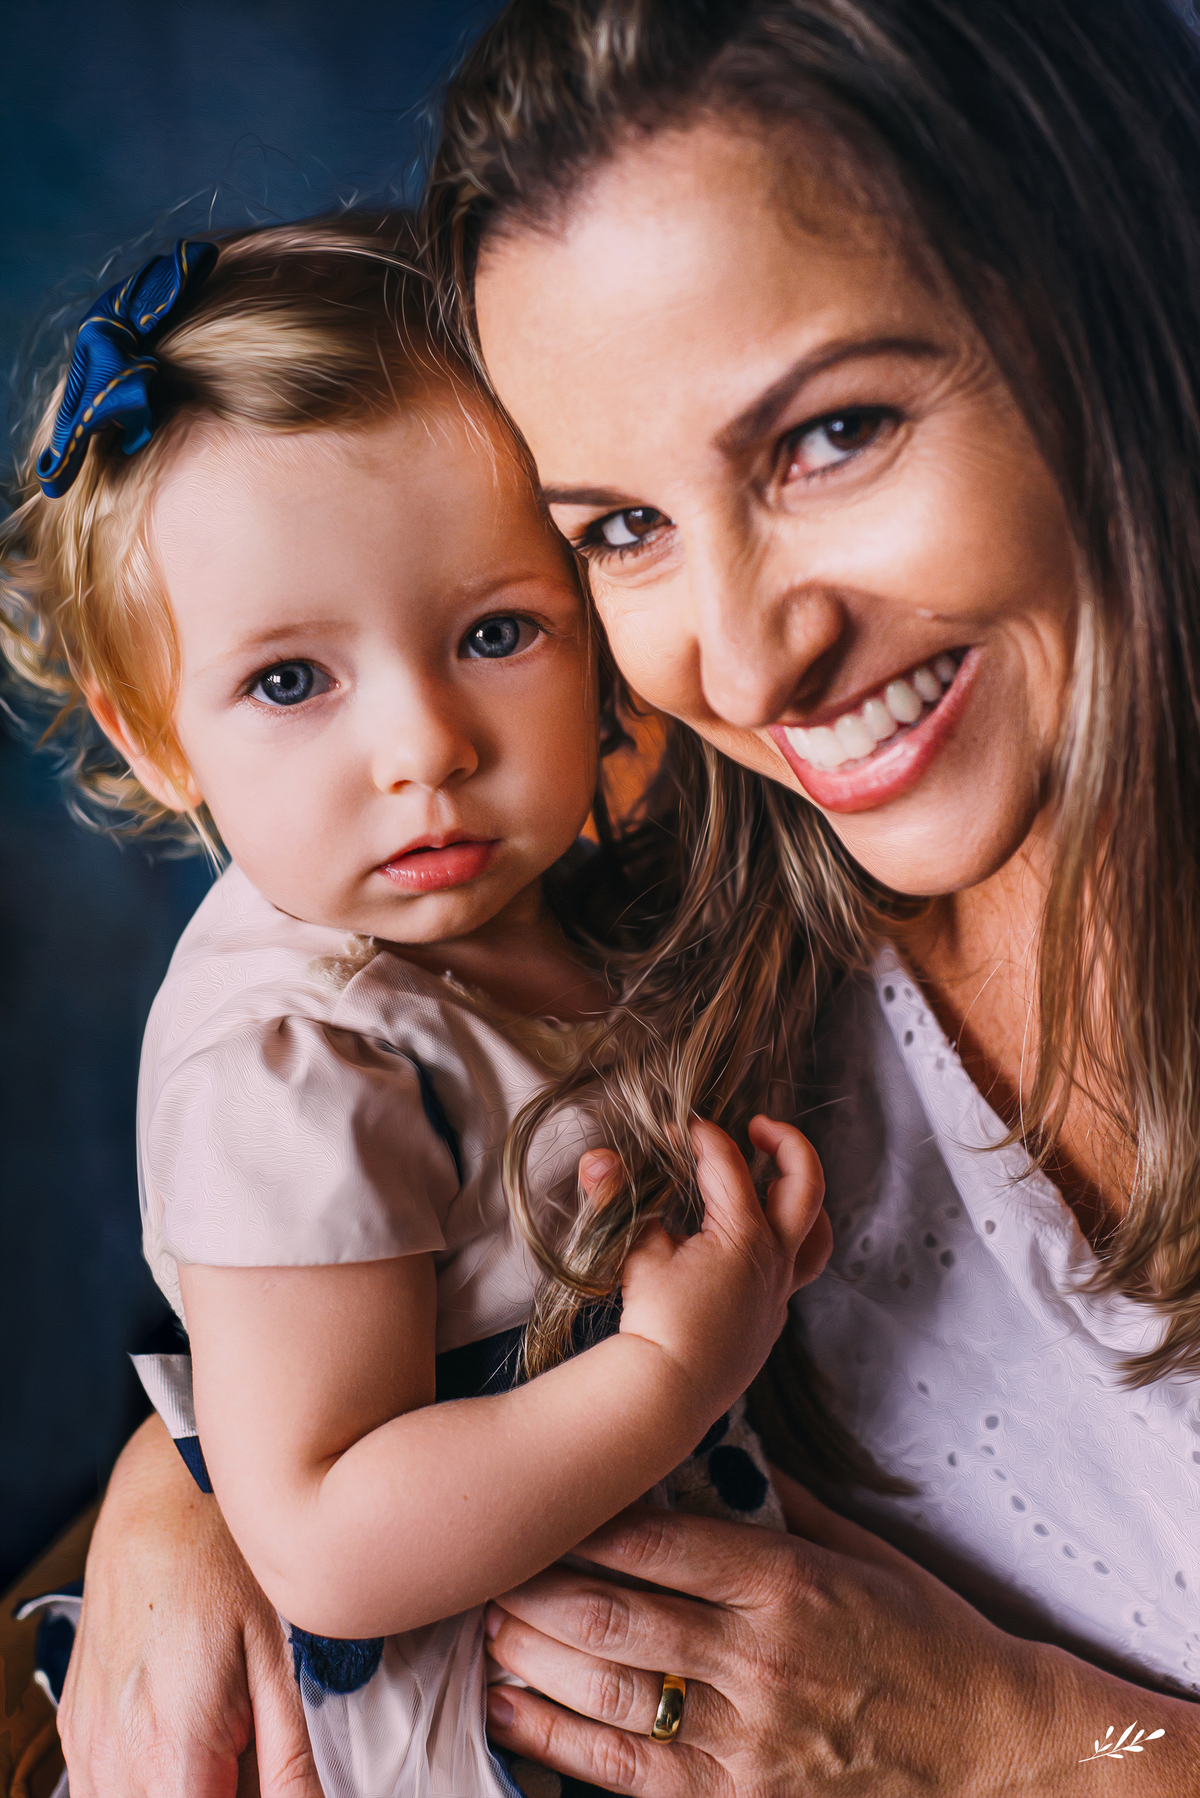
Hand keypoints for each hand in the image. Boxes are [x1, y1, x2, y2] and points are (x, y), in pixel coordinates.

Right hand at [59, 1414, 320, 1797]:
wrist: (159, 1499)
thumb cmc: (225, 1565)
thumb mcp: (277, 1660)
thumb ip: (289, 1762)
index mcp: (175, 1755)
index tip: (273, 1778)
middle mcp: (117, 1763)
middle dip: (224, 1789)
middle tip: (254, 1747)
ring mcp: (88, 1747)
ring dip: (186, 1785)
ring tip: (225, 1733)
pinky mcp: (76, 1728)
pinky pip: (105, 1787)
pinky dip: (149, 1778)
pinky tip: (186, 1728)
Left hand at [483, 1471, 1199, 1794]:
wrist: (993, 1751)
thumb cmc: (925, 1639)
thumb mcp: (860, 1552)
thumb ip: (778, 1507)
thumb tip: (707, 1453)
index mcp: (785, 1581)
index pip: (657, 1539)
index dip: (581, 1521)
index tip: (535, 1502)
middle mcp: (758, 1659)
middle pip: (615, 1615)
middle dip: (535, 1589)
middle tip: (481, 1564)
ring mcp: (745, 1740)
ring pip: (609, 1696)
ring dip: (532, 1660)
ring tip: (480, 1629)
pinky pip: (628, 1776)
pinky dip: (557, 1745)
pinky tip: (509, 1714)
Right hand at [611, 1117, 830, 1415]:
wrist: (669, 1393)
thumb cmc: (654, 1323)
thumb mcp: (635, 1255)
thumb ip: (618, 1202)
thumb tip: (596, 1159)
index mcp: (744, 1235)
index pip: (728, 1163)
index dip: (702, 1136)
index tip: (678, 1127)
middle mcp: (774, 1259)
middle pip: (806, 1185)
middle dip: (788, 1144)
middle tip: (759, 1125)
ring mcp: (779, 1292)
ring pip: (817, 1236)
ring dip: (804, 1201)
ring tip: (780, 1182)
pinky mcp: (771, 1319)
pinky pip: (794, 1272)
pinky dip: (785, 1246)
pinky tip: (757, 1246)